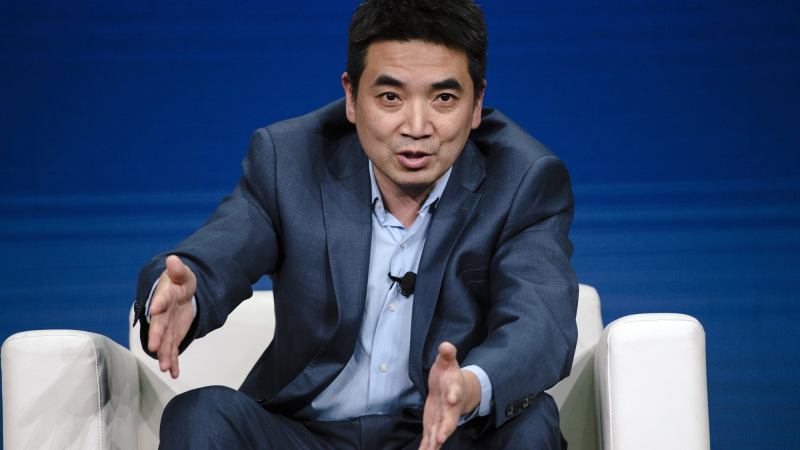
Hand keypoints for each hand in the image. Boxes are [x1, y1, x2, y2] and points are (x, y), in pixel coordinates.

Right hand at [147, 255, 196, 378]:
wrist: (179, 294)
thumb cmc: (179, 283)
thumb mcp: (183, 275)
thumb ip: (178, 270)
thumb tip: (173, 259)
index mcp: (164, 296)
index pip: (161, 300)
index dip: (159, 303)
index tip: (155, 309)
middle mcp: (162, 314)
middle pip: (159, 325)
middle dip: (156, 336)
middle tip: (153, 346)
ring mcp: (167, 327)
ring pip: (164, 342)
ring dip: (164, 355)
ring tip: (164, 367)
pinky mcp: (172, 337)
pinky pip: (172, 350)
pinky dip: (173, 361)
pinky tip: (173, 373)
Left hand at [419, 342, 480, 449]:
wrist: (452, 390)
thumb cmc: (449, 375)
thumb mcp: (446, 361)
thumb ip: (447, 354)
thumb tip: (446, 345)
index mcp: (454, 390)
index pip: (455, 392)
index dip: (454, 395)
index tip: (452, 399)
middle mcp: (450, 408)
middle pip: (450, 419)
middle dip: (446, 428)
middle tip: (442, 437)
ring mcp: (442, 418)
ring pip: (440, 432)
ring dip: (436, 442)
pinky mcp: (434, 425)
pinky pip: (431, 438)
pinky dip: (427, 447)